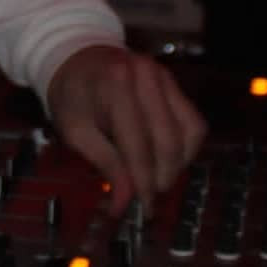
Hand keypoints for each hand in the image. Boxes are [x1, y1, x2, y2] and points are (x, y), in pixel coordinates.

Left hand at [45, 45, 205, 216]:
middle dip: (162, 177)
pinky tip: (167, 157)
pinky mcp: (174, 82)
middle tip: (149, 197)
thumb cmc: (72, 95)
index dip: (143, 183)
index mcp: (115, 86)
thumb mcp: (75, 130)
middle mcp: (145, 77)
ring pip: (190, 132)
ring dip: (178, 163)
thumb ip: (104, 163)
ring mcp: (164, 76)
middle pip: (168, 141)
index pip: (138, 146)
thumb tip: (124, 204)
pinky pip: (194, 121)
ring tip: (157, 177)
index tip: (142, 210)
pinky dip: (186, 146)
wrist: (77, 57)